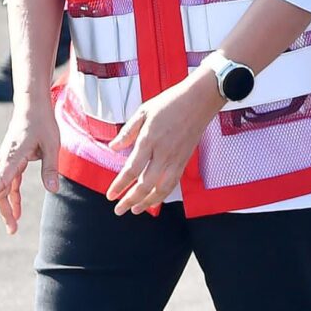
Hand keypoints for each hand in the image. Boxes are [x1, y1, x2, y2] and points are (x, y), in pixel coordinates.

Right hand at [0, 98, 59, 239]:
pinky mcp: (11, 163)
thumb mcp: (52, 144)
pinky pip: (9, 185)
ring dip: (5, 210)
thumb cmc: (42, 122)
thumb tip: (52, 191)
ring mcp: (7, 163)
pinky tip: (17, 214)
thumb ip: (50, 168)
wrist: (32, 105)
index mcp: (13, 155)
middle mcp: (5, 160)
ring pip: (2, 191)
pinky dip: (13, 199)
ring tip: (12, 231)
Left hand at [106, 73, 218, 215]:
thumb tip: (113, 147)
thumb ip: (128, 131)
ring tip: (135, 210)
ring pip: (161, 189)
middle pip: (145, 185)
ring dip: (147, 203)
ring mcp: (176, 158)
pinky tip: (155, 200)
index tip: (110, 195)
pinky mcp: (184, 160)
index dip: (119, 185)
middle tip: (119, 209)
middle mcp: (163, 153)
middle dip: (130, 200)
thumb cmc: (171, 102)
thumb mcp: (144, 111)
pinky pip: (172, 183)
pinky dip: (162, 195)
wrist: (200, 100)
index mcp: (149, 139)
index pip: (132, 169)